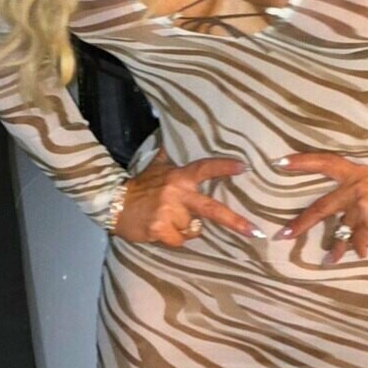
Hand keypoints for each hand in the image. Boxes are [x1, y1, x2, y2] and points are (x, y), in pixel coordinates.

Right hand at [113, 150, 262, 246]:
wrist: (113, 203)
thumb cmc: (141, 185)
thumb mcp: (157, 166)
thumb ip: (170, 153)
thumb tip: (169, 126)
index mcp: (179, 177)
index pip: (205, 168)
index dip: (224, 168)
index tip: (245, 168)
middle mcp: (177, 193)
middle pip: (212, 209)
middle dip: (235, 222)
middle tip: (254, 232)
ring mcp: (168, 212)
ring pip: (193, 229)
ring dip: (186, 228)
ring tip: (170, 220)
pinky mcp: (159, 229)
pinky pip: (179, 240)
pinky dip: (174, 239)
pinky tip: (162, 230)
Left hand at [271, 122, 367, 265]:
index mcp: (357, 176)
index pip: (325, 164)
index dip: (302, 162)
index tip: (280, 163)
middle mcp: (355, 191)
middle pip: (321, 207)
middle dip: (300, 223)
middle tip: (283, 235)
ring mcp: (362, 209)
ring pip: (343, 230)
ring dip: (338, 247)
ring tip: (330, 259)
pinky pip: (359, 241)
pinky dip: (360, 249)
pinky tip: (360, 254)